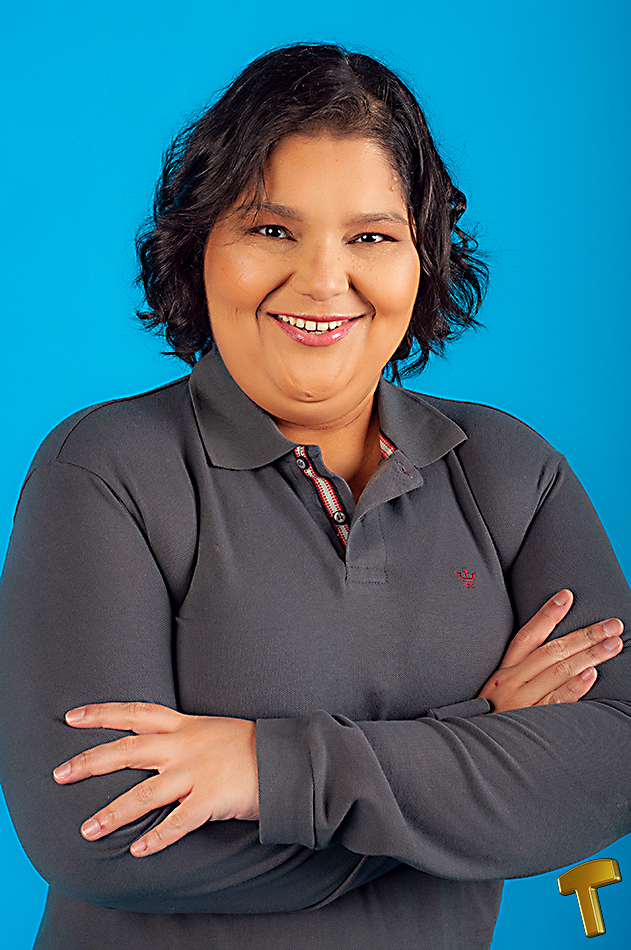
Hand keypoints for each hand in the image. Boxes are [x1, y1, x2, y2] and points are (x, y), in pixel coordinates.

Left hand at [52, 702, 258, 856]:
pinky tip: (139, 851)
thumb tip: (157, 747)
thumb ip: (184, 737)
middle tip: (60, 774)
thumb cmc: (249, 746)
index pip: (135, 713)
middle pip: (127, 751)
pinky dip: (157, 838)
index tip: (72, 716)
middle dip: (90, 763)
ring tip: (89, 831)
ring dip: (113, 814)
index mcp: (184, 725)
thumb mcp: (212, 730)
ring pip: (145, 793)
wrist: (286, 758)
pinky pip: (178, 822)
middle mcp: (184, 746)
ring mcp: (196, 773)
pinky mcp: (211, 799)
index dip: (102, 713)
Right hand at [479, 590, 623, 711]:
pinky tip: (592, 674)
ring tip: (613, 644)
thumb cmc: (488, 721)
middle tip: (612, 624)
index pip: (527, 636)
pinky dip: (574, 687)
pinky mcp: (530, 723)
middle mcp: (511, 683)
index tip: (567, 595)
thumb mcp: (495, 693)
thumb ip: (519, 676)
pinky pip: (556, 702)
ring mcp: (521, 703)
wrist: (470, 753)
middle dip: (585, 635)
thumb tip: (553, 656)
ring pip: (560, 672)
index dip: (547, 614)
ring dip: (590, 655)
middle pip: (552, 651)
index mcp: (503, 672)